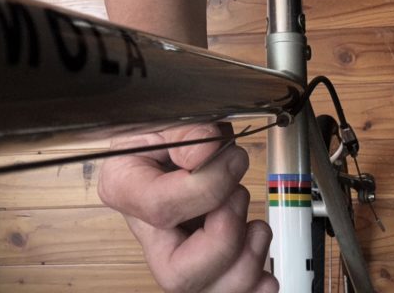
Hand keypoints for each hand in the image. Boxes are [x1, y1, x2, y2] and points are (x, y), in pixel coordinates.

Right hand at [98, 123, 278, 292]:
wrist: (177, 138)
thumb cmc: (169, 129)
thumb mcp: (172, 118)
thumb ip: (188, 131)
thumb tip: (204, 154)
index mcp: (126, 189)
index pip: (161, 208)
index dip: (208, 188)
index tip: (233, 160)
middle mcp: (147, 231)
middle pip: (176, 274)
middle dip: (224, 240)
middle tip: (238, 197)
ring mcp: (174, 251)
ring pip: (203, 291)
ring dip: (245, 261)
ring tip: (254, 224)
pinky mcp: (201, 261)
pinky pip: (223, 291)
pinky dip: (252, 288)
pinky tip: (266, 274)